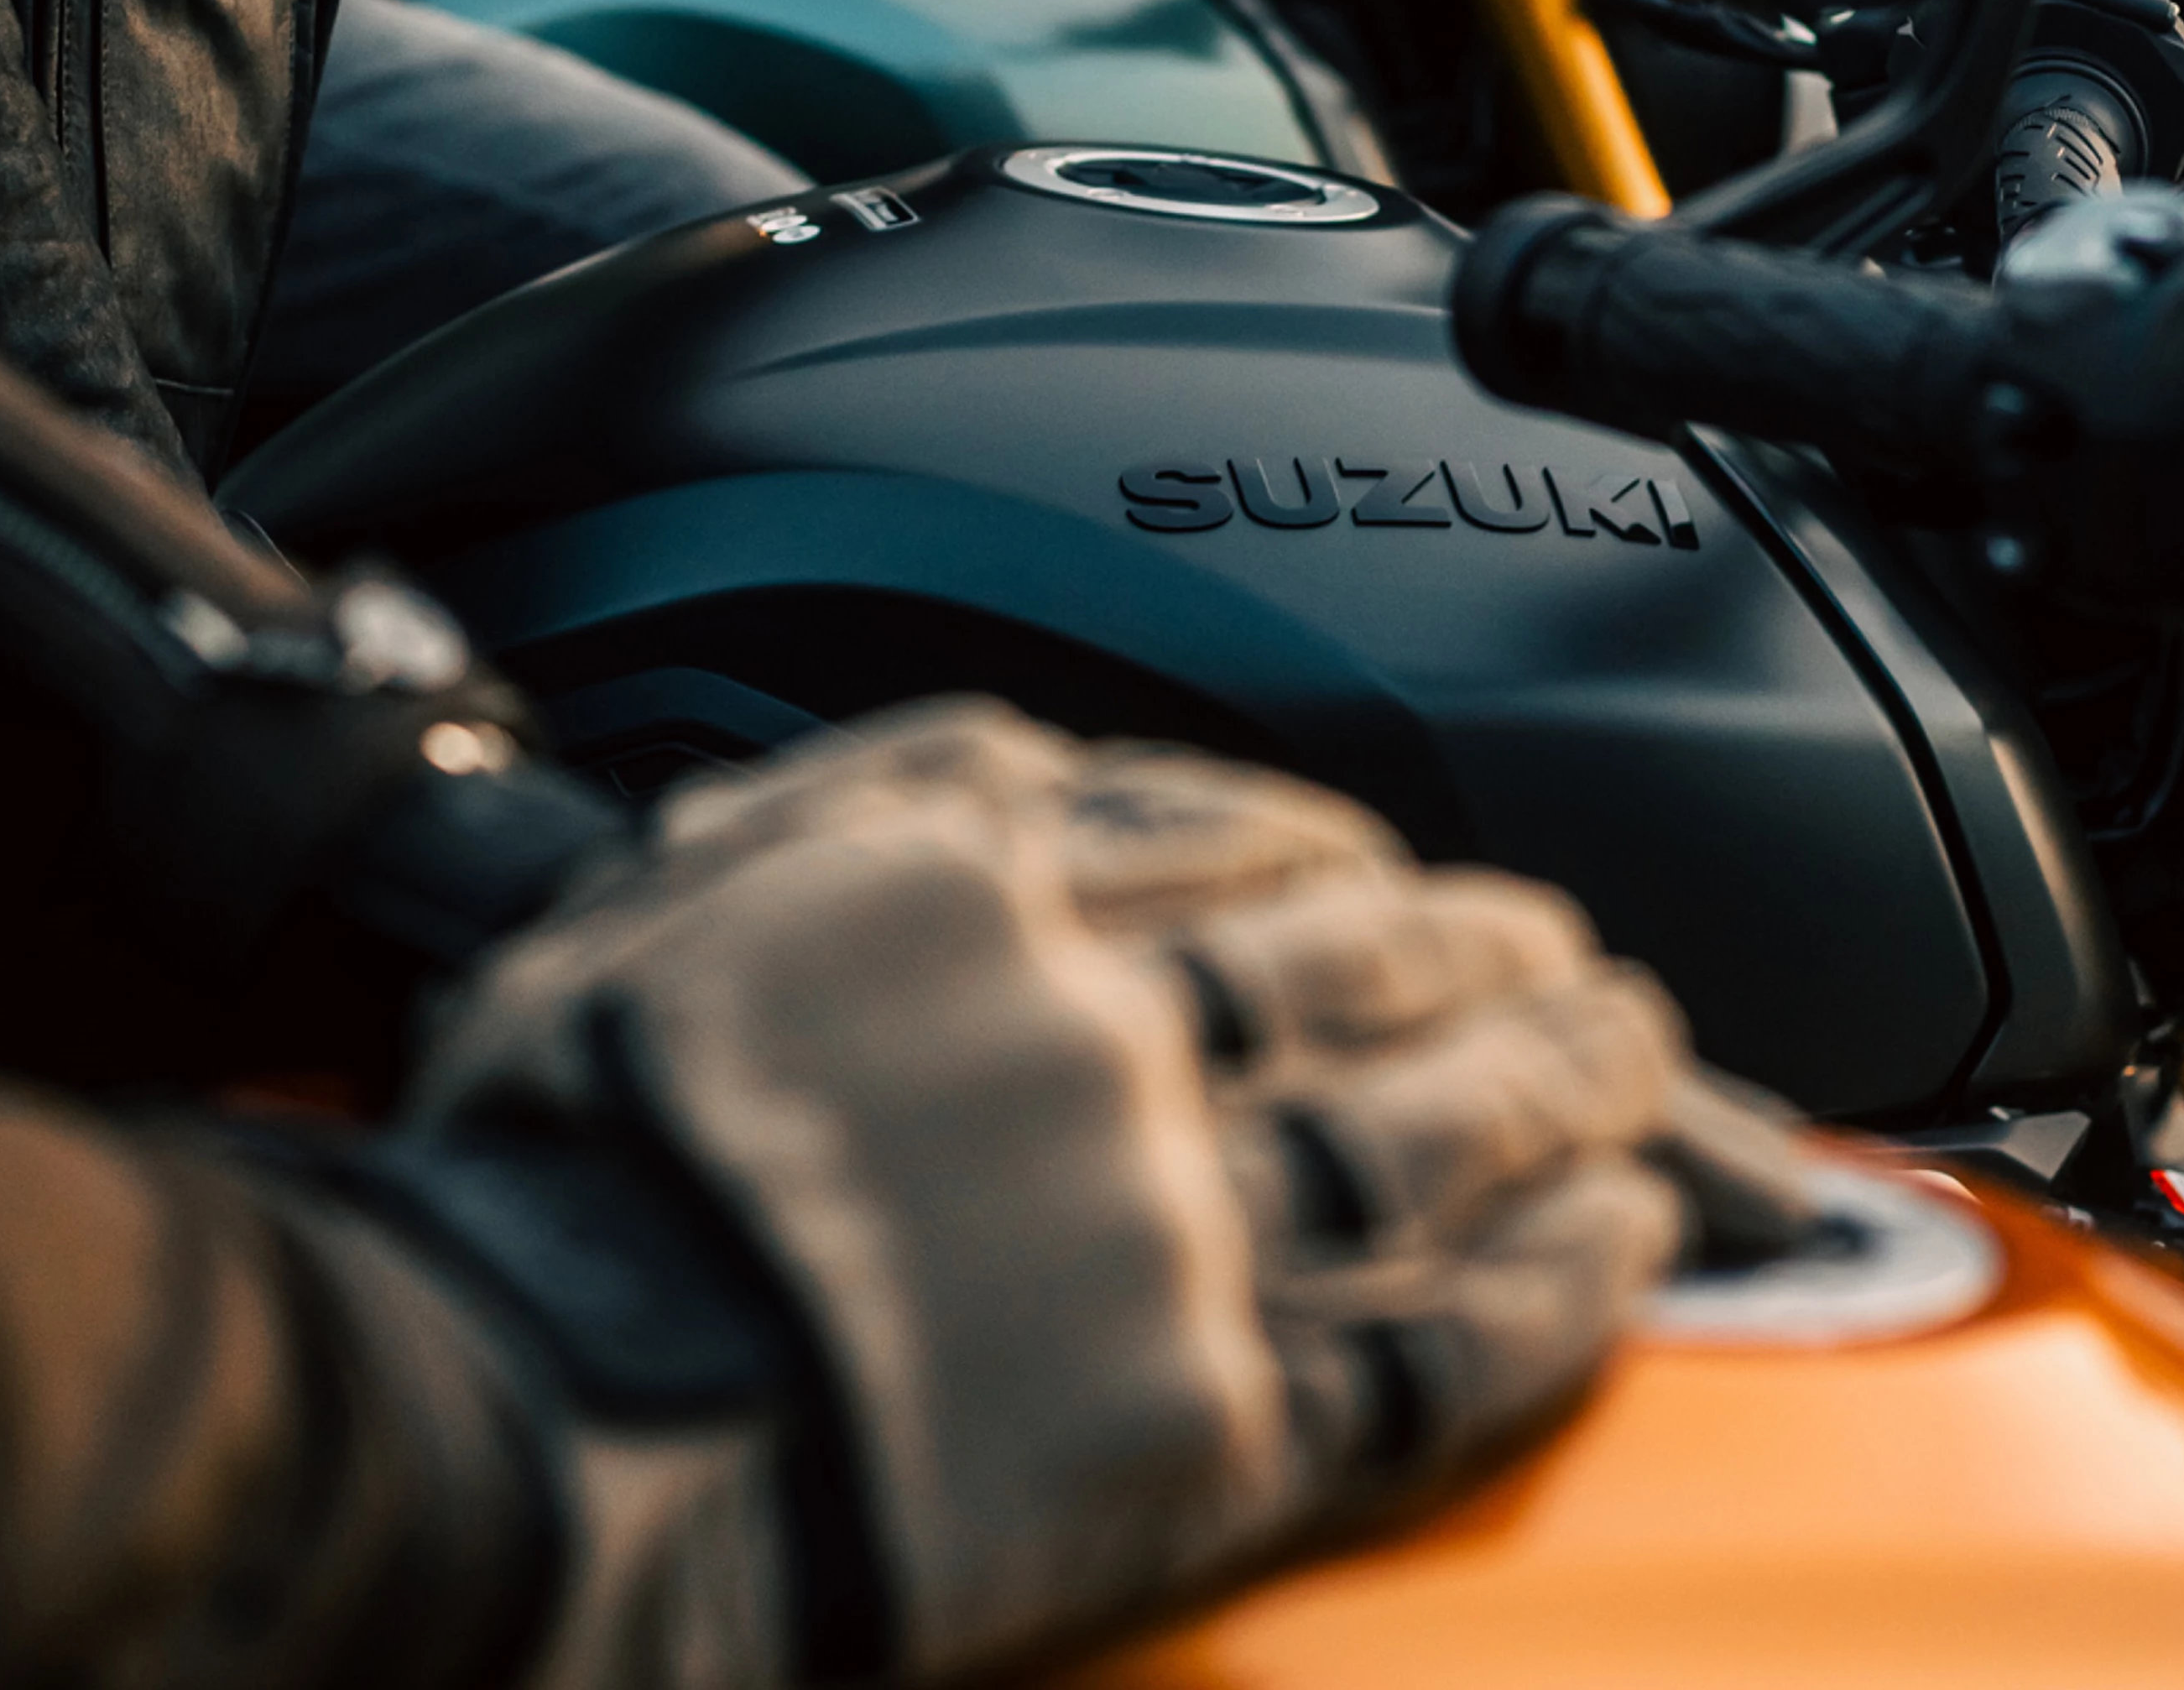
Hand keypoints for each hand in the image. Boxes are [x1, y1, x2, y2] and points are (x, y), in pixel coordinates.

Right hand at [393, 700, 1809, 1687]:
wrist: (549, 1406)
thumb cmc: (568, 1167)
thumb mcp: (671, 892)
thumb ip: (870, 800)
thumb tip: (1028, 761)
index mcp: (1005, 912)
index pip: (1228, 849)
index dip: (1340, 856)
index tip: (1393, 863)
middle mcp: (1124, 1050)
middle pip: (1369, 980)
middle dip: (1490, 955)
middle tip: (1567, 950)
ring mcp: (1188, 1231)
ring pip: (1436, 1136)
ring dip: (1566, 1091)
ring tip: (1634, 1062)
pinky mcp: (1218, 1423)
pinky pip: (1439, 1349)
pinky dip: (1554, 1294)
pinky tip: (1626, 1247)